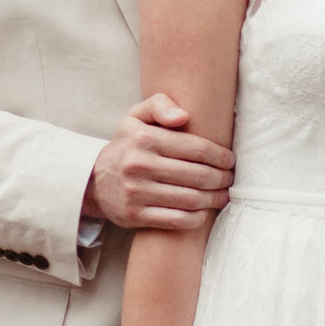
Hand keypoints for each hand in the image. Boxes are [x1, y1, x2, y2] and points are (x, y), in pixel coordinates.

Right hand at [86, 92, 233, 234]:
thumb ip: (159, 105)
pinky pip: (177, 220)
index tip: (230, 161)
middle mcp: (139, 165)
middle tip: (230, 179)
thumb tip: (183, 116)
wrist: (94, 181)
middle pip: (198, 175)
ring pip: (191, 199)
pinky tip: (204, 212)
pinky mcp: (134, 215)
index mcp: (144, 138)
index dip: (220, 156)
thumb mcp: (136, 117)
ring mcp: (136, 192)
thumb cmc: (127, 145)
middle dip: (222, 179)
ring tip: (222, 195)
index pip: (196, 148)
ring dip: (214, 199)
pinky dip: (197, 218)